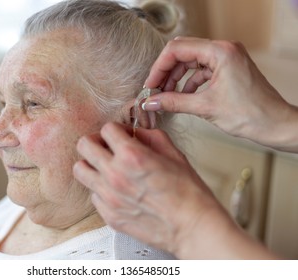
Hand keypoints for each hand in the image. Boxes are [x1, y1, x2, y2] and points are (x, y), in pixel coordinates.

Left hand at [73, 122, 231, 257]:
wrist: (191, 226)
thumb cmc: (187, 193)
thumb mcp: (174, 154)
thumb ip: (150, 137)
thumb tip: (135, 133)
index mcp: (131, 155)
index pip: (105, 129)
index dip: (116, 129)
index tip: (121, 135)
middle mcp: (114, 174)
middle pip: (84, 146)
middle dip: (96, 142)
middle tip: (107, 147)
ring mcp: (108, 196)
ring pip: (80, 170)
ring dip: (92, 165)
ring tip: (106, 168)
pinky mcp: (108, 215)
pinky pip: (93, 195)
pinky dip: (101, 189)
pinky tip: (116, 190)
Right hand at [143, 37, 297, 151]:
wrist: (275, 125)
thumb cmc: (250, 115)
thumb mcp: (205, 107)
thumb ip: (174, 102)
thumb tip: (151, 101)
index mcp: (220, 52)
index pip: (178, 49)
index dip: (159, 67)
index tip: (150, 85)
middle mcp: (224, 49)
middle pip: (183, 53)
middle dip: (166, 72)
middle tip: (155, 90)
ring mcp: (227, 58)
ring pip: (191, 62)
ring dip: (176, 78)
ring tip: (166, 96)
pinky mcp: (228, 68)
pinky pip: (202, 70)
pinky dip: (189, 82)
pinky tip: (182, 97)